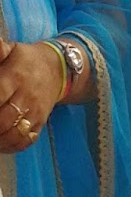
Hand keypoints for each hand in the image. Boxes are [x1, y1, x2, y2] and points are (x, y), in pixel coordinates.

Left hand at [0, 38, 62, 153]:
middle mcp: (26, 97)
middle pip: (4, 119)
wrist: (59, 69)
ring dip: (0, 139)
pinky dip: (12, 146)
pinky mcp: (40, 123)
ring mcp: (35, 112)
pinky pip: (27, 141)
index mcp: (15, 77)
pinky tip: (2, 143)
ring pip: (15, 134)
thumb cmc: (27, 61)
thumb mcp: (12, 50)